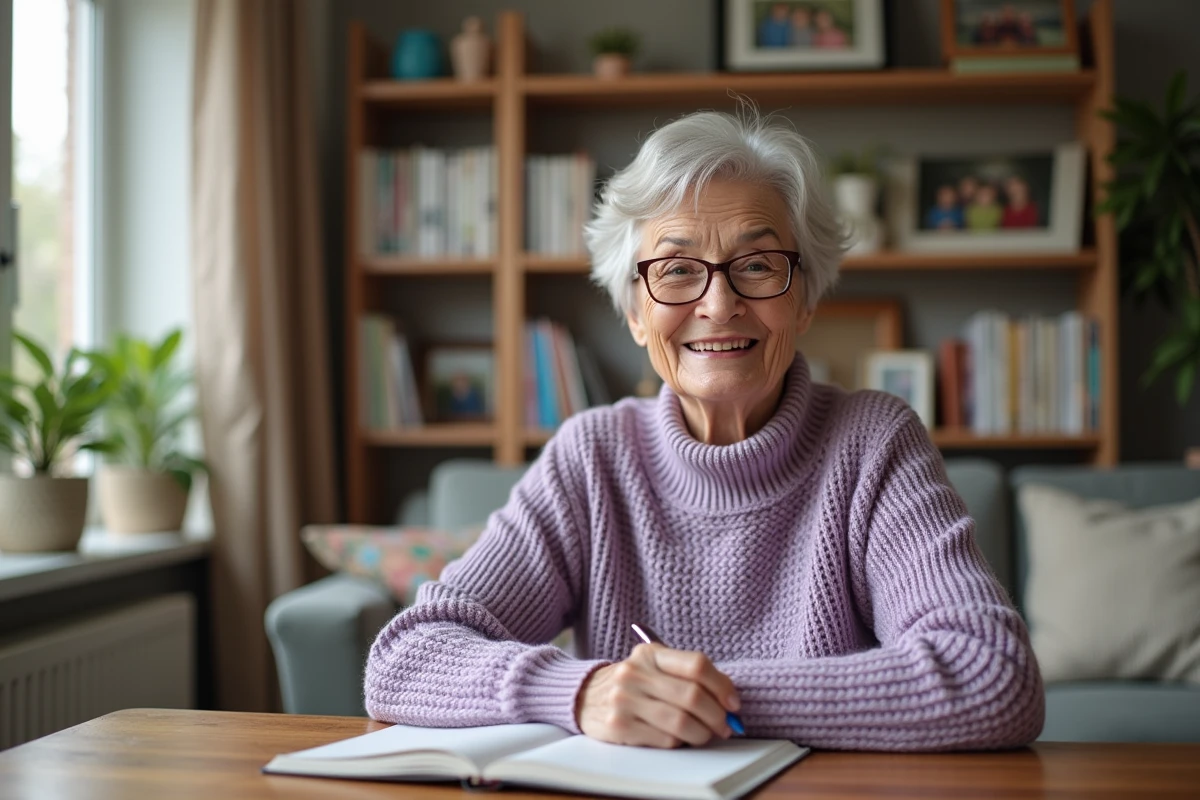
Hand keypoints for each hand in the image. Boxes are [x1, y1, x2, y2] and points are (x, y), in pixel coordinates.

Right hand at [574, 643, 740, 747]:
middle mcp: (635, 673)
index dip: (722, 686)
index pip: (696, 664)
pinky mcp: (619, 726)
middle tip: (725, 726)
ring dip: (702, 734)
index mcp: (650, 654)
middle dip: (717, 716)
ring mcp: (624, 700)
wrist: (584, 696)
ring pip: (681, 722)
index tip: (734, 703)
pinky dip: (680, 743)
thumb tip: (730, 702)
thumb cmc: (632, 684)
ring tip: (704, 735)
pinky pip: (665, 739)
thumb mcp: (654, 666)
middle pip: (693, 696)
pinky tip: (679, 739)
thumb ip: (688, 676)